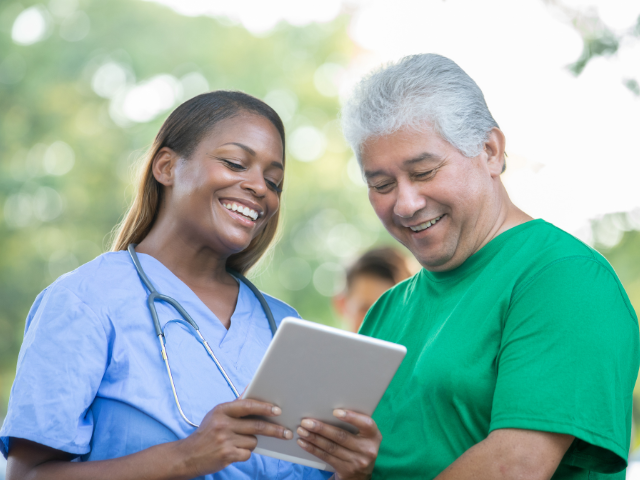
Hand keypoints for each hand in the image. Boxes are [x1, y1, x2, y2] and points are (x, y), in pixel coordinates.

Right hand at [177, 399, 292, 476]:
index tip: (278, 410)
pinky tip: (235, 452)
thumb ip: (235, 404)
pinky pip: (247, 454)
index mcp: (222, 410)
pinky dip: (244, 453)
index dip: (264, 407)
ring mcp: (224, 440)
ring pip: (253, 441)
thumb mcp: (217, 414)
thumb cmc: (207, 433)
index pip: (248, 405)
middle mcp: (222, 424)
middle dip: (274, 430)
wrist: (188, 455)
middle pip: (257, 425)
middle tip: (287, 432)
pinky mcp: (227, 455)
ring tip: (240, 442)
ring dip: (252, 442)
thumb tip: (251, 386)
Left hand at [296, 409, 380, 479]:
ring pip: (331, 447)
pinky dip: (313, 449)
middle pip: (341, 436)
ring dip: (314, 438)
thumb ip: (355, 425)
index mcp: (374, 436)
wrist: (361, 475)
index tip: (335, 412)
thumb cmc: (359, 446)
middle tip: (306, 421)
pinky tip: (304, 443)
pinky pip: (326, 457)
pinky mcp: (345, 470)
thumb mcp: (364, 436)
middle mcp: (367, 449)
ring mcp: (356, 461)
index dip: (351, 417)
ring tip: (302, 430)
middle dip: (321, 428)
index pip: (366, 424)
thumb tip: (329, 409)